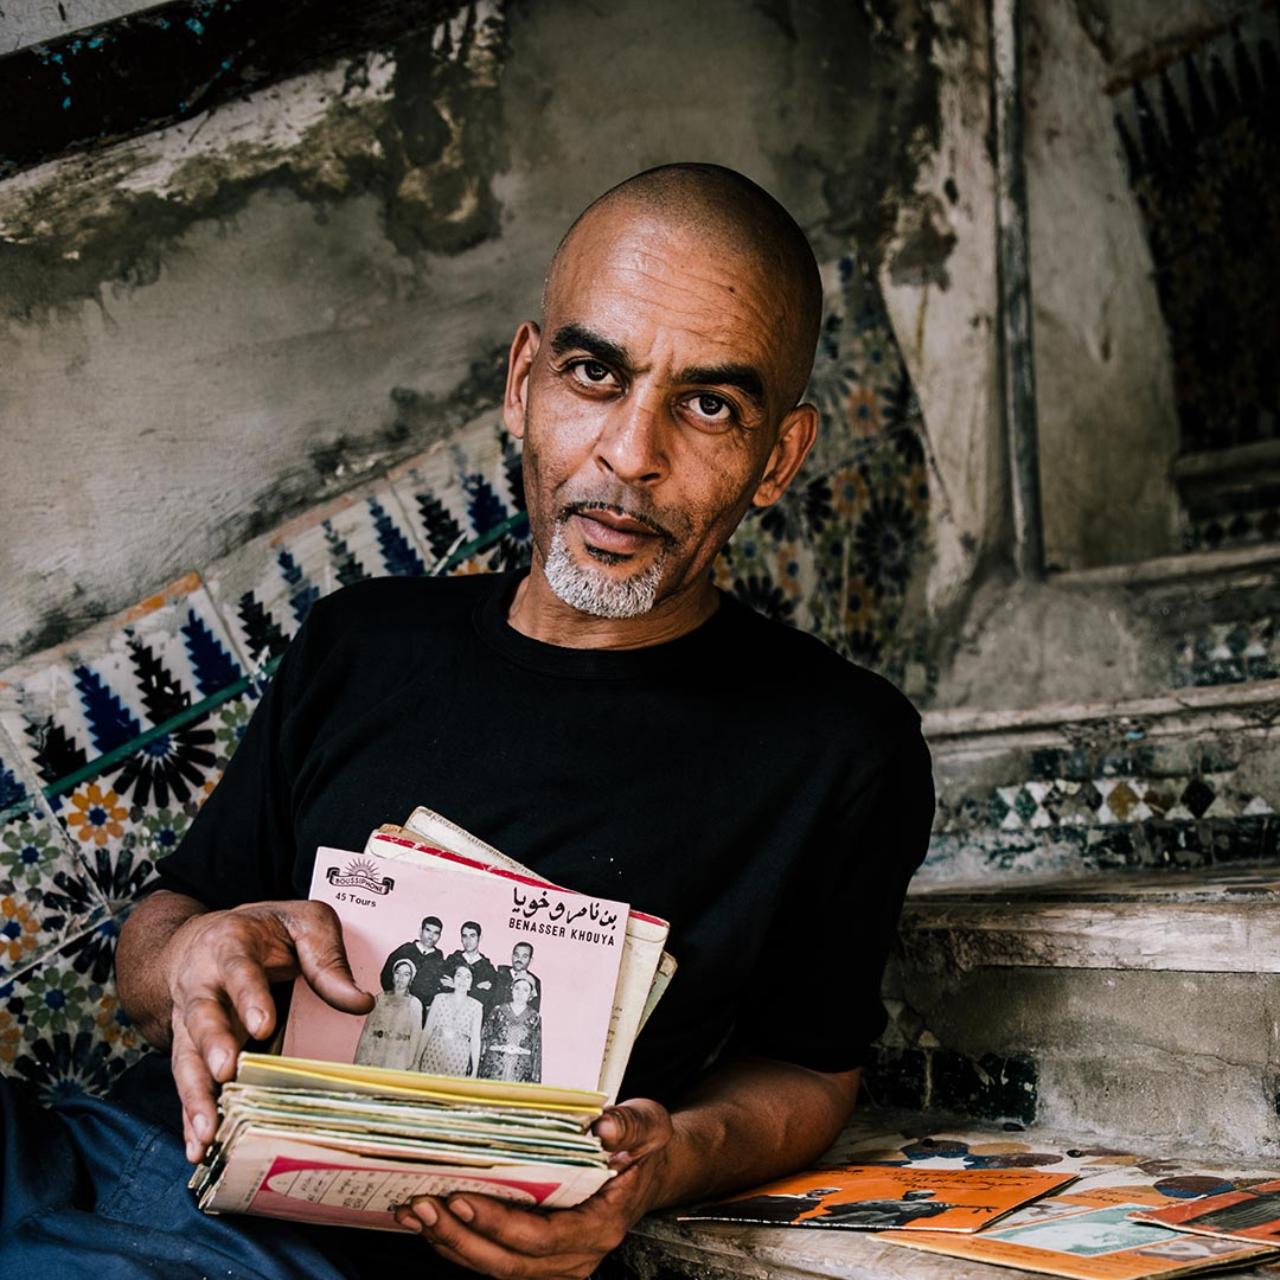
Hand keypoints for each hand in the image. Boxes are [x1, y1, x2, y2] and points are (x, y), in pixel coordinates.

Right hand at [163, 899, 373, 1163]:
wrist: (204, 938)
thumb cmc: (266, 930)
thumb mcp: (304, 922)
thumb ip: (328, 957)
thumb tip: (360, 1002)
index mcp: (230, 945)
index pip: (238, 968)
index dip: (248, 996)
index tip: (262, 1025)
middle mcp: (202, 983)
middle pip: (202, 1014)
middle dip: (213, 1044)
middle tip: (226, 1071)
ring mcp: (190, 1020)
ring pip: (186, 1057)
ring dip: (195, 1095)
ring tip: (206, 1131)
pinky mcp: (190, 1050)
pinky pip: (187, 1083)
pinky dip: (191, 1115)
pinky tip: (198, 1146)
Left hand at [394, 1099, 673, 1277]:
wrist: (650, 1170)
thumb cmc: (645, 1149)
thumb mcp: (650, 1126)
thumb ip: (630, 1127)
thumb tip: (604, 1129)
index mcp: (601, 1227)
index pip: (540, 1237)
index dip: (498, 1223)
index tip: (462, 1197)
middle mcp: (576, 1255)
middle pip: (507, 1263)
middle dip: (459, 1237)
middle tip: (422, 1206)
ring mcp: (556, 1261)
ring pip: (495, 1266)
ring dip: (451, 1243)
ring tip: (415, 1212)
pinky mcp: (538, 1255)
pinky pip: (494, 1257)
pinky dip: (461, 1241)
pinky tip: (433, 1219)